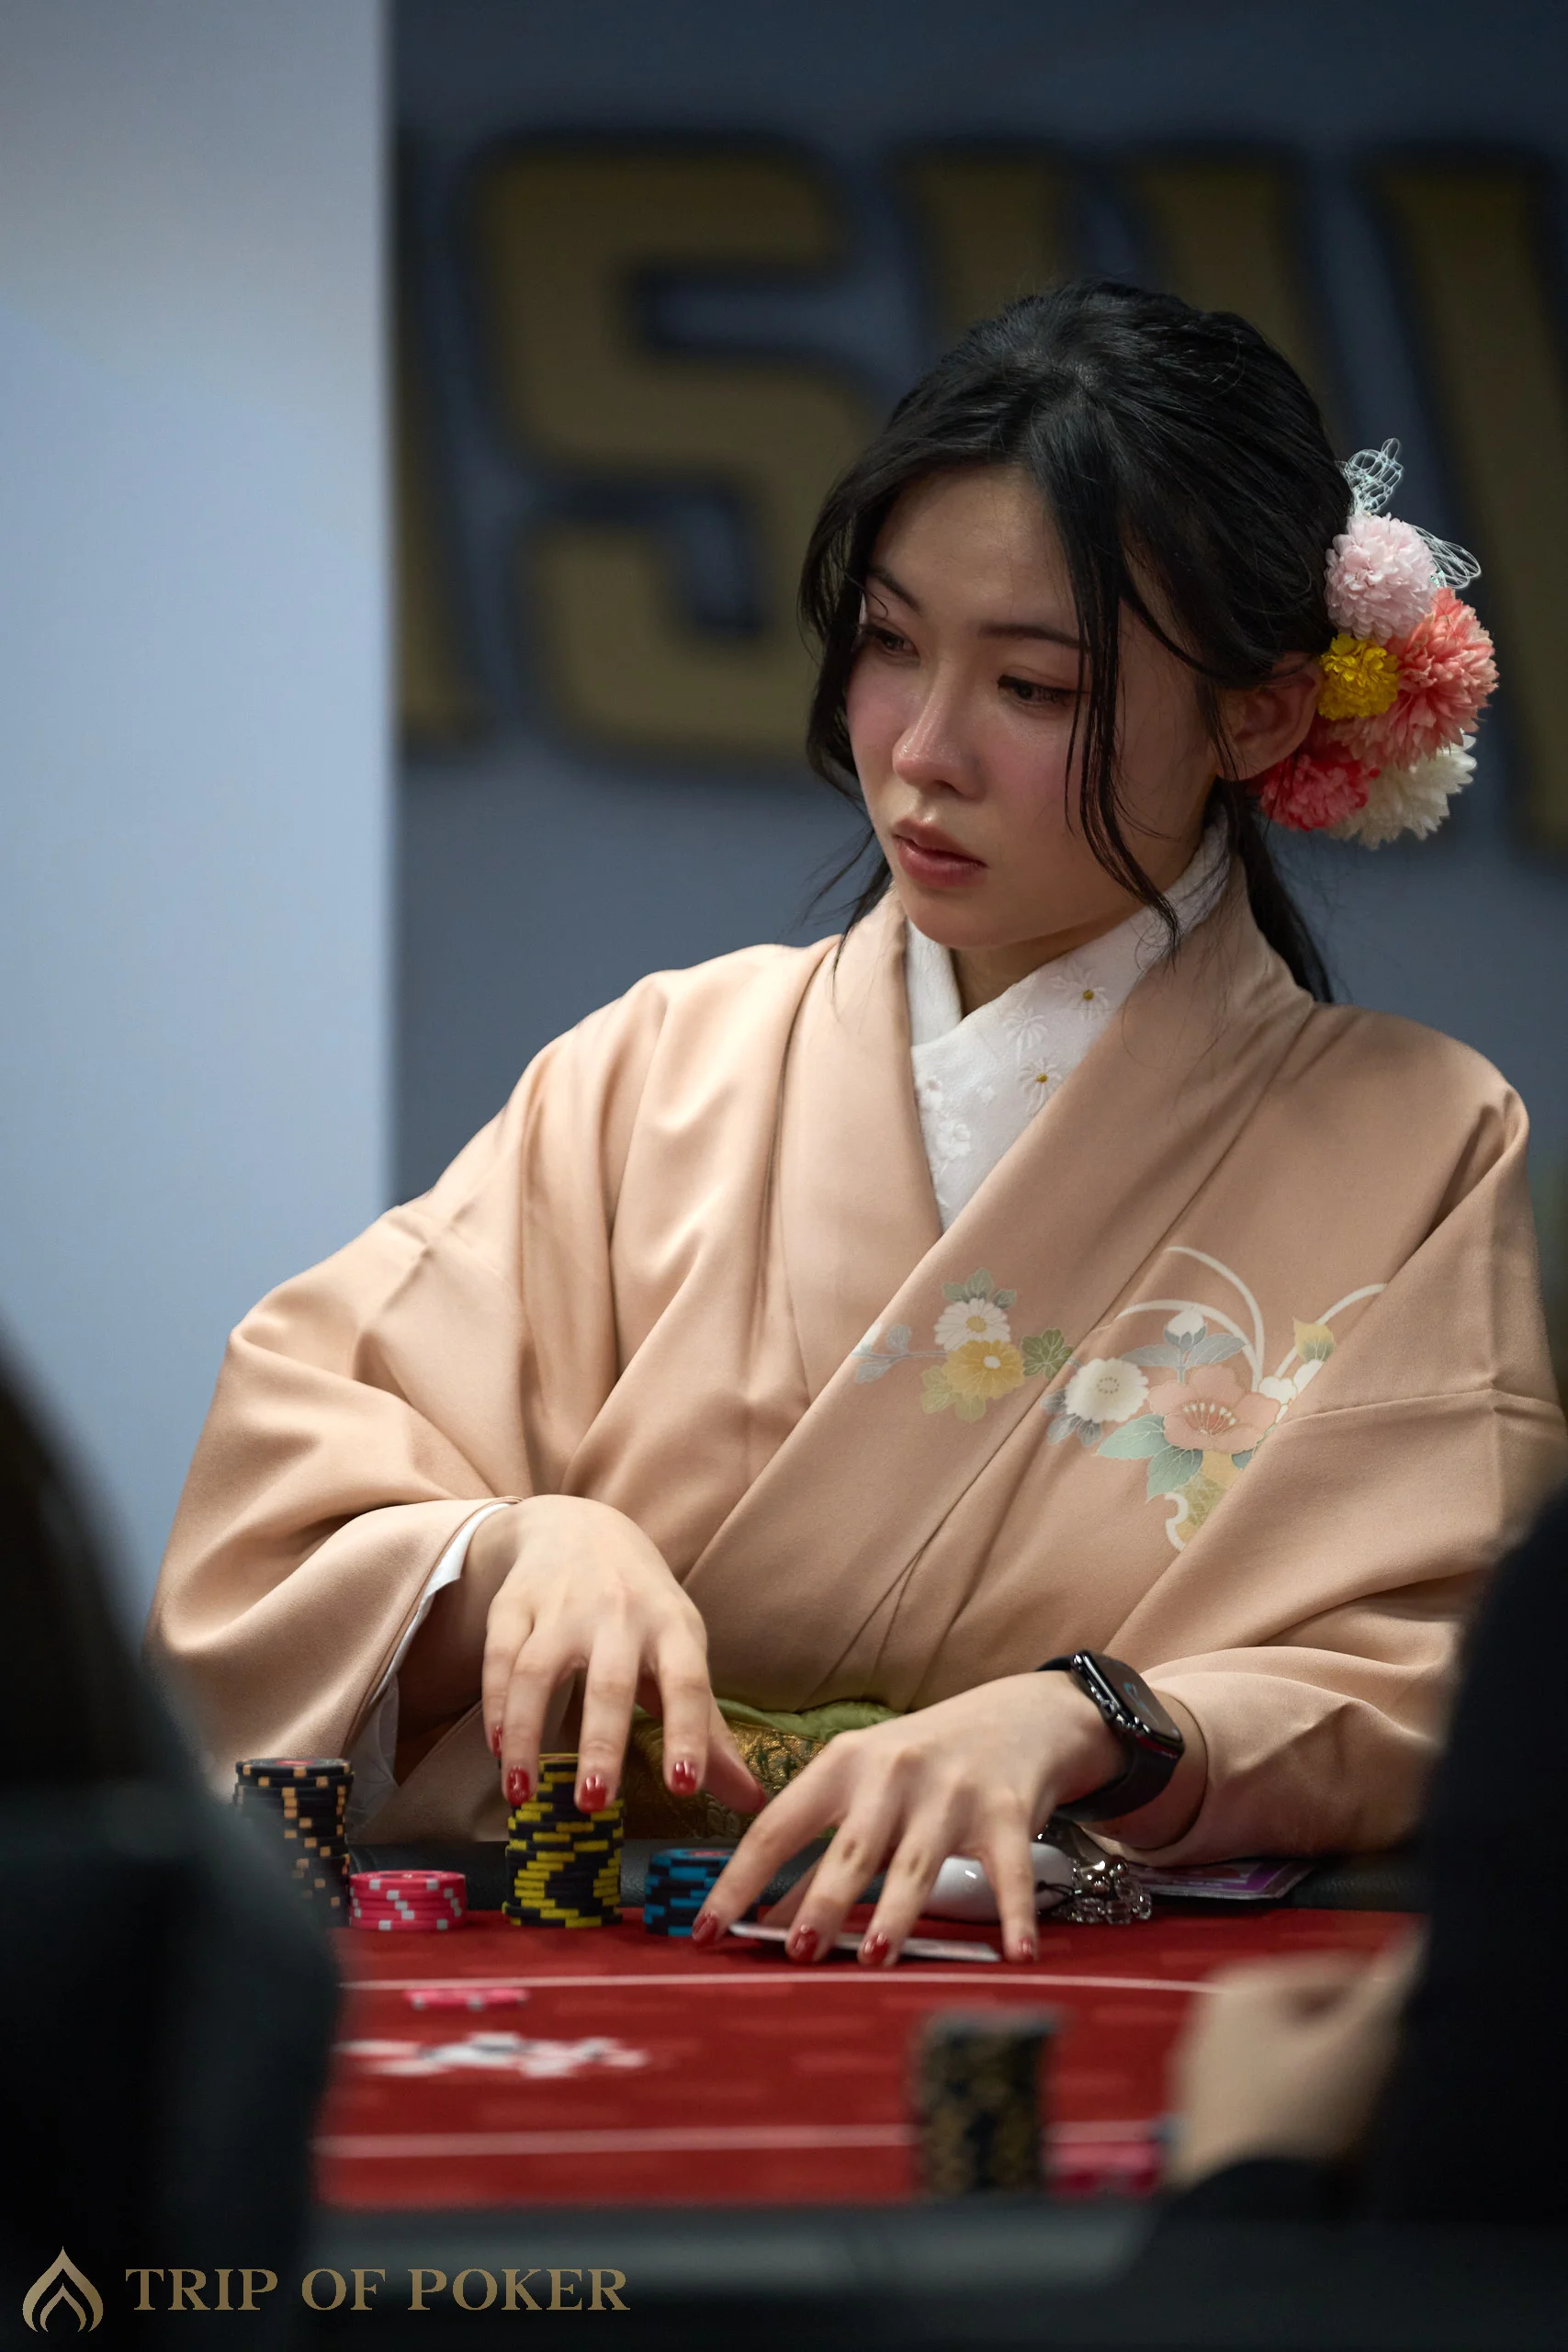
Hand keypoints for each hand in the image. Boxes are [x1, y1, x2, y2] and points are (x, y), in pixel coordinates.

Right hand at [473, 1496, 763, 1818]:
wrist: (583, 1526)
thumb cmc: (644, 1608)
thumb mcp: (682, 1653)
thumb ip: (709, 1731)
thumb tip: (752, 1802)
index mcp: (673, 1626)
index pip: (687, 1683)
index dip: (688, 1734)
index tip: (683, 1787)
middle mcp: (620, 1612)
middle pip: (611, 1681)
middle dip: (603, 1741)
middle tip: (595, 1802)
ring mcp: (563, 1605)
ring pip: (539, 1669)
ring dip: (529, 1732)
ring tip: (521, 1794)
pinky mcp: (515, 1602)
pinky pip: (500, 1656)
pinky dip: (495, 1704)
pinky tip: (497, 1748)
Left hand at [690, 1672, 1122, 1966]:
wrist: (1020, 1715)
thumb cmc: (923, 1761)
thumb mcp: (862, 1790)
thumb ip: (816, 1850)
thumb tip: (763, 1920)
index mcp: (843, 1764)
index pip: (778, 1827)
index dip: (739, 1881)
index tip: (707, 1929)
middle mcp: (894, 1773)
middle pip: (852, 1846)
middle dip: (823, 1898)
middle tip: (799, 1949)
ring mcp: (952, 1793)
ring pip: (918, 1862)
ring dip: (896, 1911)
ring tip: (875, 1957)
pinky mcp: (1007, 1813)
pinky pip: (1009, 1872)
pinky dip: (1014, 1915)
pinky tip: (1015, 1955)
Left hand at [1166, 1937, 1423, 2188]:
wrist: (1247, 2214)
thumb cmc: (1302, 2118)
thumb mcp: (1359, 2048)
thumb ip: (1390, 1992)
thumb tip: (1418, 1941)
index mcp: (1244, 1985)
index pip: (1339, 1975)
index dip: (1388, 2009)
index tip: (1417, 2043)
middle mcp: (1215, 2019)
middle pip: (1315, 2020)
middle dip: (1357, 2049)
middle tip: (1390, 2088)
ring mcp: (1206, 2073)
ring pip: (1296, 2063)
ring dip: (1333, 2085)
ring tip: (1358, 2123)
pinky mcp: (1211, 2122)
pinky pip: (1275, 2101)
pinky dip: (1304, 2115)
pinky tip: (1325, 2147)